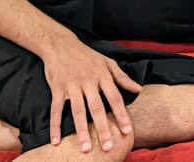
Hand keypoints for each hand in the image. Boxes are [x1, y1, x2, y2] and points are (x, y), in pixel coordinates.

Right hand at [42, 32, 141, 153]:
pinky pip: (55, 109)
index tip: (127, 131)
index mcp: (102, 76)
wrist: (61, 44)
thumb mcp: (107, 62)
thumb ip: (122, 77)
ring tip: (85, 148)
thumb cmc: (87, 55)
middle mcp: (88, 81)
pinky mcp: (57, 88)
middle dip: (103, 128)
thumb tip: (139, 89)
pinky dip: (55, 125)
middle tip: (108, 147)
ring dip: (81, 130)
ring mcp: (72, 85)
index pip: (115, 98)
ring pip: (78, 111)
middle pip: (97, 108)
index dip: (121, 115)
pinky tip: (56, 141)